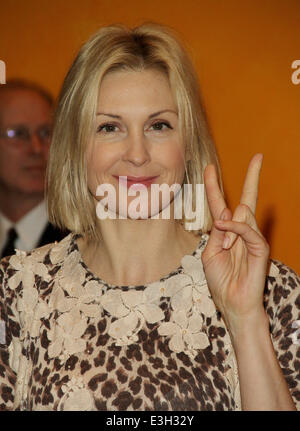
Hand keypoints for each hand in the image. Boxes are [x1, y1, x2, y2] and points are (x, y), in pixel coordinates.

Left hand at [201, 153, 269, 334]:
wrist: (232, 303)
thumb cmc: (220, 280)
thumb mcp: (210, 253)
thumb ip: (217, 232)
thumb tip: (226, 212)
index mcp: (227, 232)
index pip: (221, 203)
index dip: (215, 186)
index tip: (209, 168)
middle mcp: (241, 231)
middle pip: (247, 198)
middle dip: (252, 177)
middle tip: (259, 156)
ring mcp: (252, 238)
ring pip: (244, 215)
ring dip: (229, 229)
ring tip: (226, 249)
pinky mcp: (260, 248)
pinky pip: (249, 230)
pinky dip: (236, 229)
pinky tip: (226, 230)